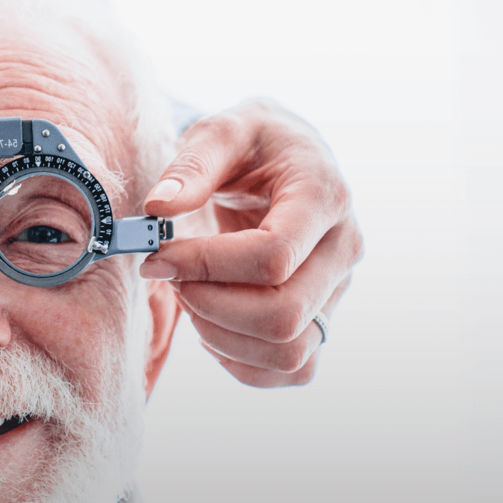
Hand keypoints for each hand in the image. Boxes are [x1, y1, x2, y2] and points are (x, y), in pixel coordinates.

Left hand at [139, 98, 361, 386]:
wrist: (284, 159)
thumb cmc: (252, 144)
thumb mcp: (221, 132)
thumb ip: (190, 165)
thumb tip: (159, 207)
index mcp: (324, 195)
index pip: (273, 257)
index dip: (205, 265)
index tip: (159, 255)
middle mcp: (343, 248)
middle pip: (284, 315)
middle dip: (210, 306)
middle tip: (171, 278)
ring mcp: (337, 290)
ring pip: (288, 352)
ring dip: (221, 337)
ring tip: (190, 296)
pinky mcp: (322, 320)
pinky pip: (291, 370)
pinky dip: (240, 360)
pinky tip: (212, 322)